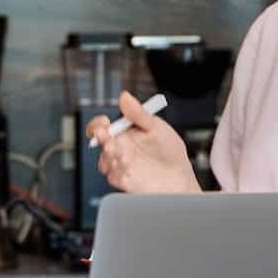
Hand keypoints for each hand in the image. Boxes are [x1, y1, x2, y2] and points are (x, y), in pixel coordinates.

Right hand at [85, 91, 200, 193]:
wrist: (180, 177)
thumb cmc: (168, 151)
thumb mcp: (156, 127)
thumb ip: (138, 113)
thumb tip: (124, 97)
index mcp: (122, 133)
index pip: (101, 126)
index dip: (98, 124)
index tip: (104, 122)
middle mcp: (117, 149)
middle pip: (98, 144)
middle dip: (100, 139)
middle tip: (107, 135)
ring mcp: (119, 165)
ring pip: (104, 161)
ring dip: (109, 156)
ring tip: (123, 152)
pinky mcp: (124, 181)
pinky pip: (113, 176)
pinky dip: (117, 170)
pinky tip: (127, 164)